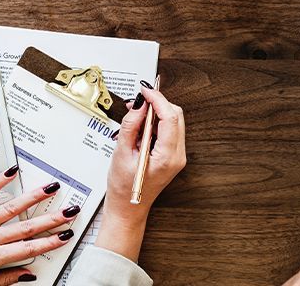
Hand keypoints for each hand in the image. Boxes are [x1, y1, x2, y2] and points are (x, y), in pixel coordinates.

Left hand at [0, 167, 76, 285]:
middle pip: (25, 228)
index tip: (64, 236)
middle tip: (70, 211)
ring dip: (32, 198)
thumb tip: (25, 274)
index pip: (27, 249)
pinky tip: (10, 172)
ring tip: (50, 188)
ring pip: (9, 209)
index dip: (49, 242)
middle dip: (50, 219)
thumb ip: (1, 280)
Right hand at [93, 86, 186, 261]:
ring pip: (174, 122)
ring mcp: (177, 156)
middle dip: (158, 104)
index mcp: (167, 157)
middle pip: (175, 116)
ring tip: (136, 115)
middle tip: (138, 101)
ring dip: (156, 113)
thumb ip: (131, 126)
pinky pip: (169, 131)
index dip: (157, 99)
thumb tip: (139, 105)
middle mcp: (177, 156)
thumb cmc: (123, 189)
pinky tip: (141, 126)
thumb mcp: (122, 154)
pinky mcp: (173, 155)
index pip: (170, 117)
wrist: (128, 208)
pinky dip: (156, 123)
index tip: (145, 90)